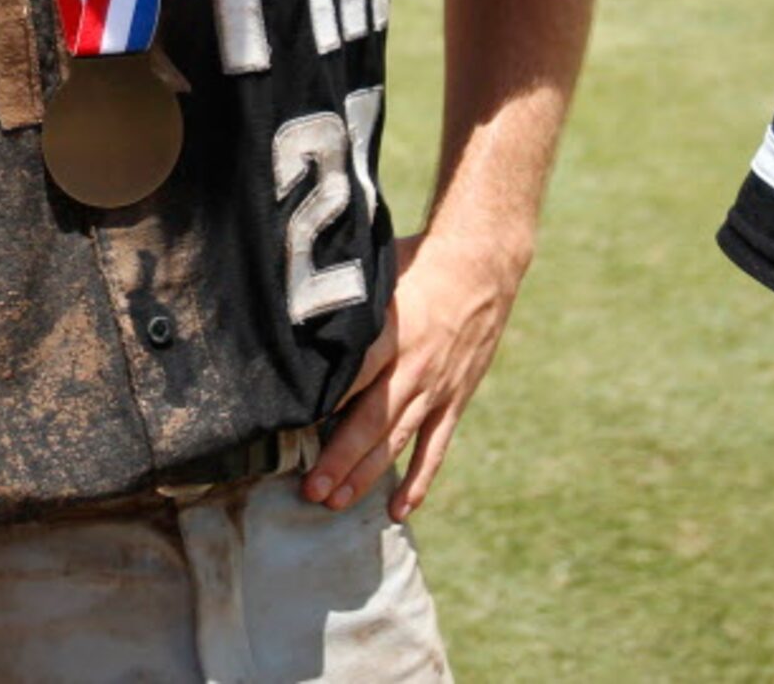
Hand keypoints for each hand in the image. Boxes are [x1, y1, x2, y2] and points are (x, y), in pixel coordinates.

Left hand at [305, 230, 521, 523]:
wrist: (482, 266)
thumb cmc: (417, 262)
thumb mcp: (374, 271)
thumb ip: (342, 297)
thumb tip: (293, 302)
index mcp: (389, 332)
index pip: (351, 375)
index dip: (323, 404)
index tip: (291, 428)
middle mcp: (413, 367)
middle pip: (370, 421)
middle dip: (338, 459)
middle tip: (310, 489)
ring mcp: (436, 388)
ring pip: (397, 441)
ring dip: (366, 475)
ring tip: (335, 503)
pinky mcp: (454, 400)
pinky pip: (435, 447)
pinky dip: (418, 481)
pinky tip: (399, 510)